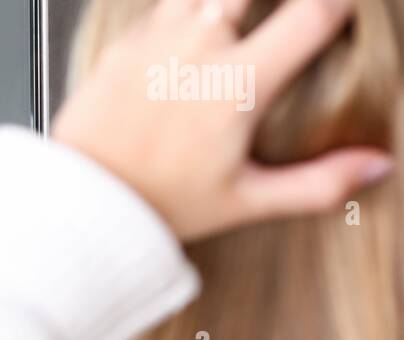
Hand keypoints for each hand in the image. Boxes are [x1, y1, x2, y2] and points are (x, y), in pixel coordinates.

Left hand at [53, 0, 391, 240]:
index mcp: (238, 82)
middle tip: (269, 31)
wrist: (83, 201)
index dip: (335, 6)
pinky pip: (161, 12)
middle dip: (265, 4)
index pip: (311, 14)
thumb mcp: (246, 199)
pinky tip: (184, 50)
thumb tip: (375, 166)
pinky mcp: (122, 45)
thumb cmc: (158, 202)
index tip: (336, 13)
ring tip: (228, 33)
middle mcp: (197, 48)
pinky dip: (180, 20)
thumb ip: (318, 182)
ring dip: (219, 7)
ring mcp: (155, 41)